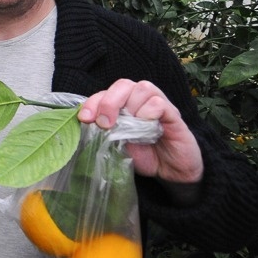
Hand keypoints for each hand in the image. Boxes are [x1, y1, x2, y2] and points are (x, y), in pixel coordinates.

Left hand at [77, 79, 203, 184]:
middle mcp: (141, 100)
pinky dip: (147, 113)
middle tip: (104, 124)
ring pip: (142, 88)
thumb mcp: (118, 143)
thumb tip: (87, 124)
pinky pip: (158, 103)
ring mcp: (159, 105)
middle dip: (108, 102)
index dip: (92, 103)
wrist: (171, 172)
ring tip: (129, 128)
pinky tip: (146, 128)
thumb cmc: (143, 155)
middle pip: (123, 84)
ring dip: (130, 107)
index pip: (105, 92)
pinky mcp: (173, 115)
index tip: (84, 119)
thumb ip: (105, 131)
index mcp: (124, 104)